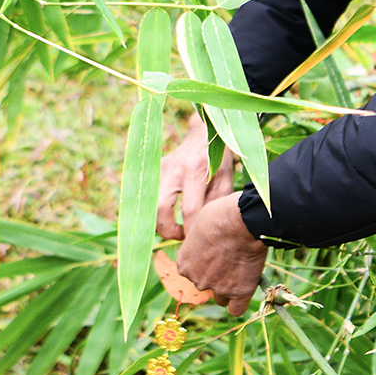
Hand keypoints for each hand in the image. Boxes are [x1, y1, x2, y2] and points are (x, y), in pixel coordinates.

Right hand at [156, 113, 235, 241]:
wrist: (205, 131)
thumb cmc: (219, 159)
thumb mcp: (225, 179)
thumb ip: (215, 204)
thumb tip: (204, 232)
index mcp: (196, 169)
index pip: (190, 210)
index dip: (192, 232)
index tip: (198, 242)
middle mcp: (175, 168)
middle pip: (160, 210)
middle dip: (169, 231)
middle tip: (182, 236)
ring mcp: (161, 167)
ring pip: (150, 206)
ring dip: (161, 223)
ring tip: (177, 228)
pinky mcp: (155, 169)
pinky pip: (150, 197)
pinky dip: (157, 212)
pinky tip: (171, 216)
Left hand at [176, 194, 267, 315]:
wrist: (244, 221)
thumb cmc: (222, 215)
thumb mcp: (199, 223)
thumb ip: (197, 242)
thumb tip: (203, 245)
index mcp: (184, 264)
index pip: (192, 272)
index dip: (204, 263)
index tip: (215, 253)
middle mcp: (197, 280)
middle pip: (205, 284)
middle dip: (216, 275)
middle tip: (230, 258)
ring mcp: (218, 288)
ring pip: (220, 298)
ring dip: (227, 288)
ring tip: (240, 270)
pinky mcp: (239, 293)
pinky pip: (236, 309)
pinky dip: (239, 303)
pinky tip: (244, 290)